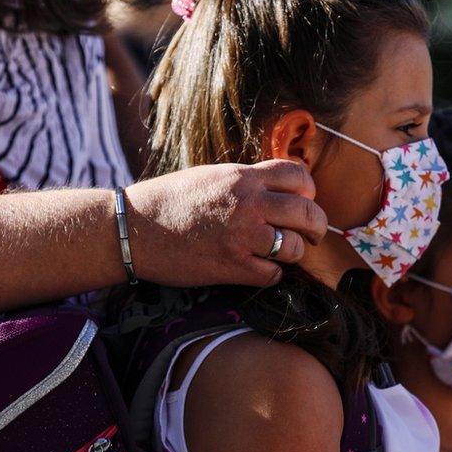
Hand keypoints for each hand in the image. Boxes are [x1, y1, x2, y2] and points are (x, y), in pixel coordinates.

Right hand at [125, 160, 327, 286]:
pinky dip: (271, 275)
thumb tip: (276, 188)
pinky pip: (273, 275)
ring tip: (284, 254)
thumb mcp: (211, 175)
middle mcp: (248, 203)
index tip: (304, 201)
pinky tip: (259, 270)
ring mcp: (243, 236)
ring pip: (295, 248)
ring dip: (294, 253)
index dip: (308, 191)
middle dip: (316, 226)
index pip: (298, 176)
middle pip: (308, 212)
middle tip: (313, 235)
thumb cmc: (169, 200)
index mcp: (242, 177)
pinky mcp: (233, 267)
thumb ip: (245, 180)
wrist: (136, 228)